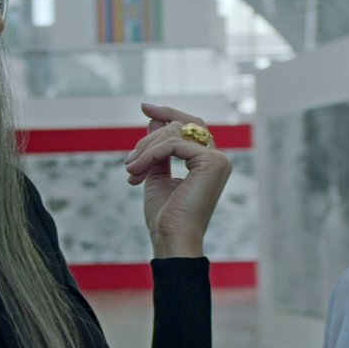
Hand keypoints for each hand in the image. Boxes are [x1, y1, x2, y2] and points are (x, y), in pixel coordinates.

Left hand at [123, 102, 232, 259]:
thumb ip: (158, 150)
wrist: (171, 240)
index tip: (145, 108)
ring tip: (130, 169)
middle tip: (131, 152)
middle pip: (185, 125)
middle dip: (155, 127)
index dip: (169, 114)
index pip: (191, 127)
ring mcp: (218, 160)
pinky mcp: (212, 162)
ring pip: (175, 133)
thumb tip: (154, 120)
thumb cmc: (165, 217)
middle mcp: (218, 159)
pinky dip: (150, 154)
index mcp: (208, 163)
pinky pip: (172, 145)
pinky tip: (136, 170)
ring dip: (145, 148)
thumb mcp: (157, 175)